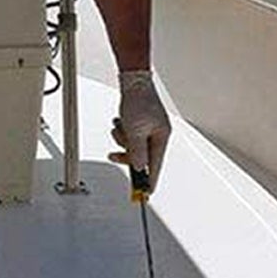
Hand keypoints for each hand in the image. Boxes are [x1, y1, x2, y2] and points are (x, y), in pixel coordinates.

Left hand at [109, 69, 170, 190]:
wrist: (133, 82)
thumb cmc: (137, 101)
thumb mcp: (135, 131)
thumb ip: (136, 152)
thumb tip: (137, 167)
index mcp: (161, 138)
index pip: (155, 166)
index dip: (148, 181)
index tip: (144, 194)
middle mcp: (158, 135)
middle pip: (142, 157)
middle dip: (127, 153)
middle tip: (115, 155)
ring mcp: (149, 130)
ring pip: (133, 147)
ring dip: (123, 140)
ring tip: (121, 128)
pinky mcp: (141, 125)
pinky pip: (130, 138)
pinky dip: (122, 133)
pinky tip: (121, 123)